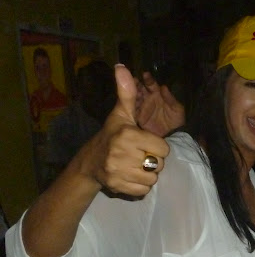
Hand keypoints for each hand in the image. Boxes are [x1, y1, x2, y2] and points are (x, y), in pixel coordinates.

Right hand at [87, 65, 169, 196]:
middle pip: (159, 164)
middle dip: (152, 160)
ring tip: (134, 165)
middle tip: (138, 155)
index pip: (163, 148)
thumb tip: (122, 66)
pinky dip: (140, 186)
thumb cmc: (111, 135)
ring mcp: (119, 171)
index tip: (144, 143)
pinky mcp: (118, 186)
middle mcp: (123, 153)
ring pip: (153, 178)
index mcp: (128, 135)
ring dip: (147, 174)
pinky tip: (130, 176)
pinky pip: (144, 190)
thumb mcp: (120, 114)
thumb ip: (127, 94)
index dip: (157, 146)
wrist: (90, 162)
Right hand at [135, 71, 184, 136]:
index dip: (148, 79)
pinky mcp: (138, 117)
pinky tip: (127, 104)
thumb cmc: (176, 120)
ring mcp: (142, 107)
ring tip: (129, 91)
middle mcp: (148, 99)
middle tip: (133, 81)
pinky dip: (129, 107)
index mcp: (157, 95)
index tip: (145, 75)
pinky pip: (132, 110)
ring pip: (135, 98)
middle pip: (140, 89)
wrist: (173, 136)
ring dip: (132, 94)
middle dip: (136, 84)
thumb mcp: (176, 109)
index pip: (151, 84)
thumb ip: (170, 98)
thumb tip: (163, 87)